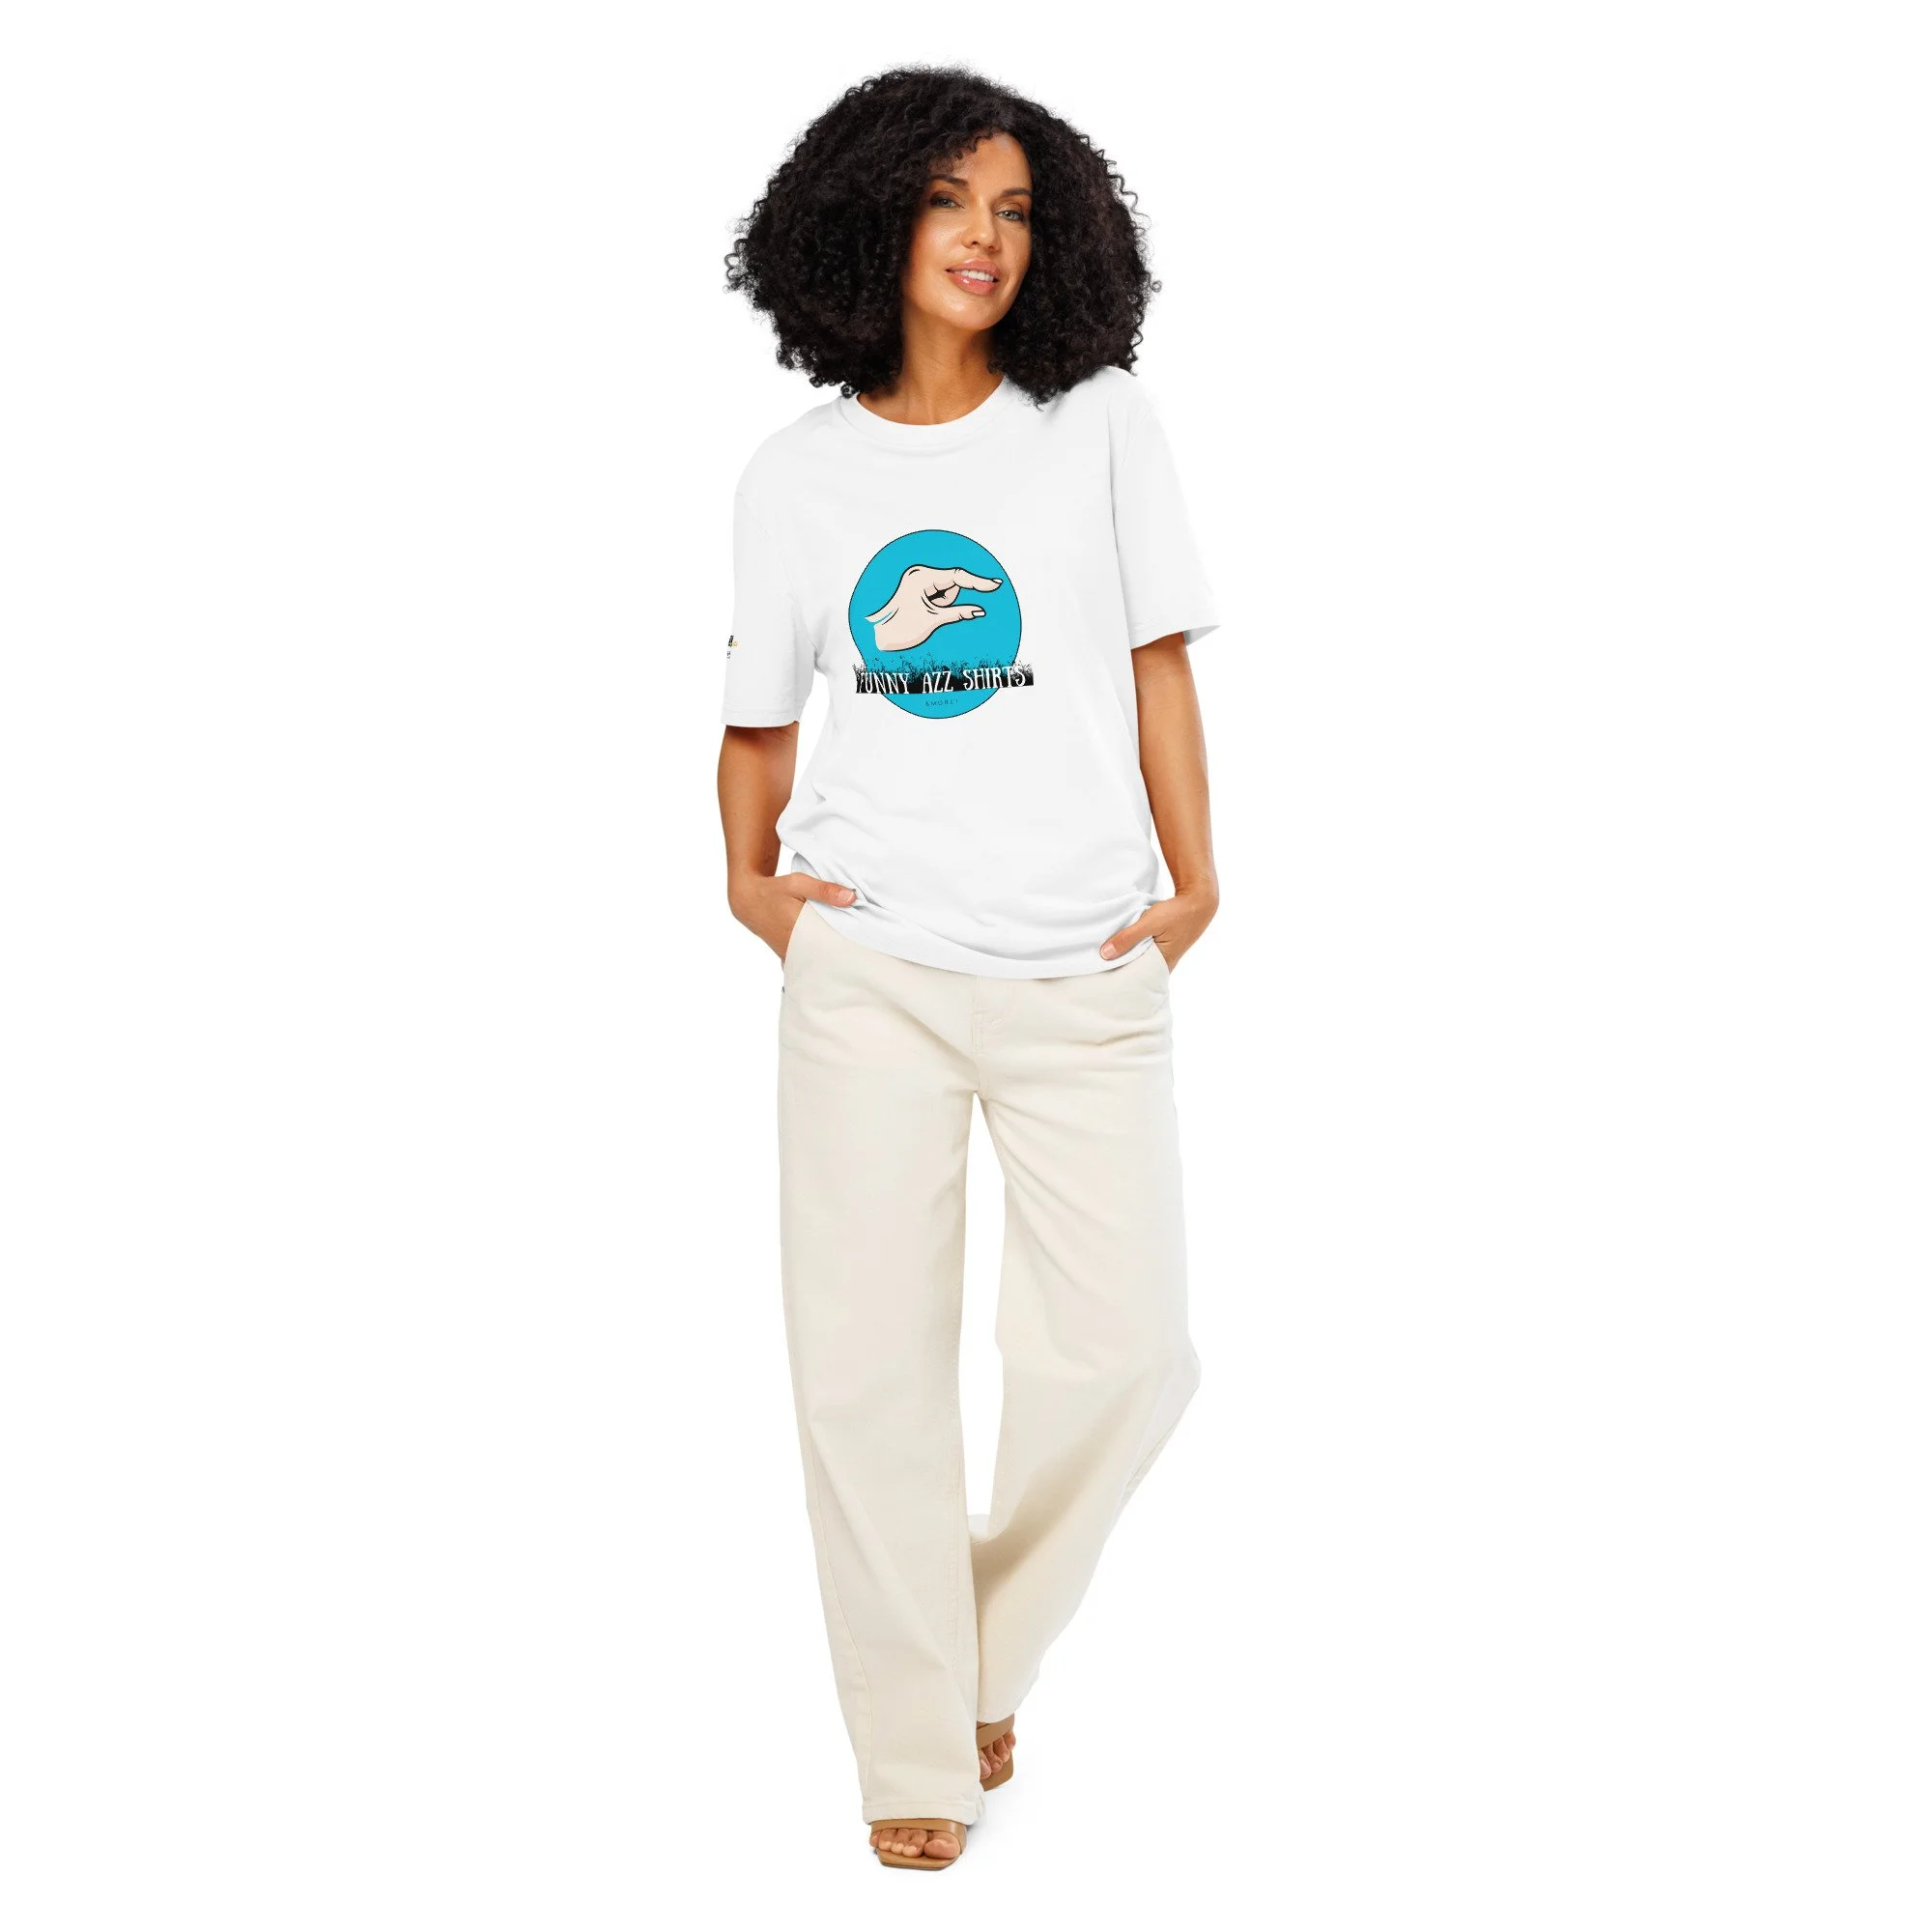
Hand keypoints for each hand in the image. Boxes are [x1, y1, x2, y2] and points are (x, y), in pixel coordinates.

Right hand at [731, 869, 856, 962]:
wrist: (748, 900)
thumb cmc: (773, 889)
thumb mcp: (798, 883)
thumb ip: (825, 890)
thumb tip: (852, 898)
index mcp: (799, 930)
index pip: (829, 945)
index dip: (846, 945)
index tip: (863, 944)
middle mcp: (794, 946)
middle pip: (825, 955)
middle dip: (841, 951)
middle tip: (860, 949)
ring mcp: (789, 952)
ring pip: (816, 958)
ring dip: (829, 953)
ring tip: (849, 949)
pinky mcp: (786, 953)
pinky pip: (807, 958)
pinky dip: (818, 954)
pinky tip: (829, 948)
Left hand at [865, 565, 1002, 651]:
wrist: (880, 638)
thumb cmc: (901, 628)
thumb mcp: (933, 620)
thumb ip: (959, 613)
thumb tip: (980, 611)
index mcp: (921, 577)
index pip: (957, 576)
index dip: (978, 582)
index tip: (996, 585)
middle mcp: (919, 575)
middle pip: (951, 585)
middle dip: (948, 601)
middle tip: (932, 613)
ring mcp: (918, 581)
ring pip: (946, 592)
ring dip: (942, 605)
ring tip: (925, 615)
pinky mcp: (918, 589)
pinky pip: (938, 596)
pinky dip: (938, 606)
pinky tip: (923, 614)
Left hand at [1098, 885, 1217, 971]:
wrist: (1199, 900)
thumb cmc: (1176, 913)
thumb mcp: (1149, 923)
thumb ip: (1128, 938)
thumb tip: (1105, 954)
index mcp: (1163, 964)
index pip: (1137, 980)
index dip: (1121, 979)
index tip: (1104, 978)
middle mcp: (1165, 964)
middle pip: (1139, 972)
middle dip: (1122, 970)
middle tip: (1100, 970)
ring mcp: (1166, 956)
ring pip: (1142, 961)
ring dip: (1128, 958)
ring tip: (1108, 959)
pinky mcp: (1165, 946)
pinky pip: (1146, 952)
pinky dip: (1136, 949)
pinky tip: (1124, 946)